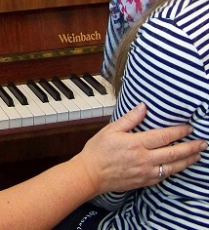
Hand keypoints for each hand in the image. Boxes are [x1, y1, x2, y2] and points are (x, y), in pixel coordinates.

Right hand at [73, 102, 206, 194]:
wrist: (90, 174)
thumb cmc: (98, 150)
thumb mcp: (110, 130)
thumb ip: (129, 119)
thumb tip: (143, 107)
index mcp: (136, 143)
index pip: (163, 136)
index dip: (179, 131)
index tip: (189, 128)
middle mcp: (144, 158)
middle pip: (173, 152)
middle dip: (190, 147)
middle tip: (203, 143)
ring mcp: (145, 172)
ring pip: (173, 167)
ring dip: (187, 160)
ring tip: (198, 155)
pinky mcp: (144, 181)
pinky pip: (164, 177)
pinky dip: (174, 171)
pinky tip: (179, 167)